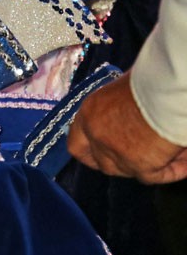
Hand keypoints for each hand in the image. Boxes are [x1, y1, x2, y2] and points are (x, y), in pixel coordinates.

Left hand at [68, 73, 186, 183]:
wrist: (169, 88)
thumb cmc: (153, 78)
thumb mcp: (127, 86)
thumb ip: (123, 104)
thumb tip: (133, 107)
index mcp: (90, 113)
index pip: (78, 144)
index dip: (91, 152)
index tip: (100, 155)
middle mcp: (97, 135)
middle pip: (103, 163)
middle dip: (124, 160)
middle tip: (147, 152)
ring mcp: (116, 153)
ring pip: (129, 171)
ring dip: (151, 163)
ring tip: (178, 149)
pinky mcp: (139, 166)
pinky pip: (157, 176)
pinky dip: (174, 170)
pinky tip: (186, 162)